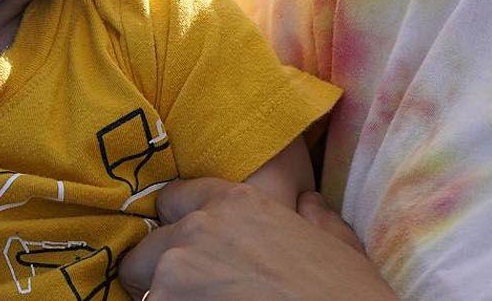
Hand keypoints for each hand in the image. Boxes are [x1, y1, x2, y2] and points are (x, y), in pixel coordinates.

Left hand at [119, 179, 397, 300]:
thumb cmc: (347, 295)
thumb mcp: (337, 242)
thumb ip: (311, 215)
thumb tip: (307, 202)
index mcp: (236, 203)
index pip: (172, 200)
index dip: (179, 227)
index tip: (190, 252)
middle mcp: (197, 229)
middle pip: (147, 248)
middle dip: (160, 271)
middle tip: (193, 294)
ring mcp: (175, 272)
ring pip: (144, 287)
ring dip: (165, 299)